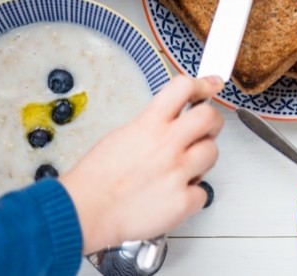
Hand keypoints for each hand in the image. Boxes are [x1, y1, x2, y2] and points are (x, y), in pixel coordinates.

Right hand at [59, 75, 224, 253]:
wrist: (84, 212)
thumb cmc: (97, 178)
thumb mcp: (123, 135)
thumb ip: (153, 125)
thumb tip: (176, 120)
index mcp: (149, 125)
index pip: (184, 88)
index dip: (203, 84)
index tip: (212, 85)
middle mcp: (167, 145)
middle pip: (210, 118)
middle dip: (212, 122)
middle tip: (206, 130)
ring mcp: (177, 173)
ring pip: (212, 153)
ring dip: (202, 159)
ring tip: (183, 168)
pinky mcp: (182, 201)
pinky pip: (203, 193)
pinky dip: (192, 195)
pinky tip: (175, 194)